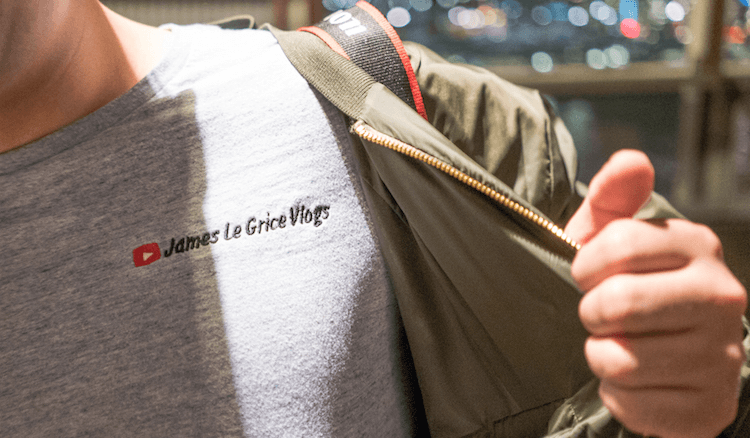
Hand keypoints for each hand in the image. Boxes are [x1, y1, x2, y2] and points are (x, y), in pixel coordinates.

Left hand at [564, 150, 746, 437]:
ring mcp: (722, 354)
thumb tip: (631, 161)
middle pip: (617, 303)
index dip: (585, 266)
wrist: (669, 354)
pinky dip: (618, 395)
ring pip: (620, 358)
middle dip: (591, 312)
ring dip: (602, 354)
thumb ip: (613, 197)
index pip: (616, 246)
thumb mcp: (610, 236)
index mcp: (696, 246)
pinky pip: (632, 404)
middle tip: (602, 314)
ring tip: (620, 344)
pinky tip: (635, 380)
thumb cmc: (628, 284)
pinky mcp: (710, 405)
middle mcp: (721, 296)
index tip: (589, 275)